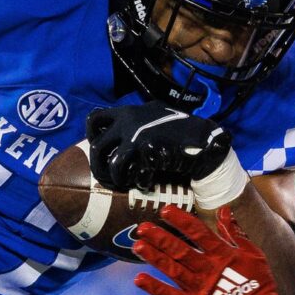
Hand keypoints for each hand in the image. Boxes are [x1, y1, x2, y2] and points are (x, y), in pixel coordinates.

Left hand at [87, 104, 231, 189]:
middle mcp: (130, 120)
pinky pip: (136, 174)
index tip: (97, 148)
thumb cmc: (180, 131)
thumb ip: (135, 123)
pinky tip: (147, 183)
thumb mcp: (154, 117)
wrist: (204, 139)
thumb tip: (117, 139)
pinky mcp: (150, 150)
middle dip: (98, 167)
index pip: (95, 118)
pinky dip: (140, 182)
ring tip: (125, 183)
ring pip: (114, 164)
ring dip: (118, 179)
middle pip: (97, 147)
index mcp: (129, 111)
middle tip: (106, 178)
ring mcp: (139, 135)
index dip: (91, 136)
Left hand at [131, 206, 280, 294]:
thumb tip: (224, 210)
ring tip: (138, 245)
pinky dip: (155, 288)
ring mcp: (200, 288)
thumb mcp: (252, 254)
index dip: (182, 221)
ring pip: (173, 269)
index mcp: (223, 255)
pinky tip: (139, 279)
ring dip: (155, 257)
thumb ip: (235, 233)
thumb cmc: (258, 282)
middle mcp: (208, 270)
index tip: (166, 210)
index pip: (199, 233)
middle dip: (161, 237)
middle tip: (142, 227)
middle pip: (180, 250)